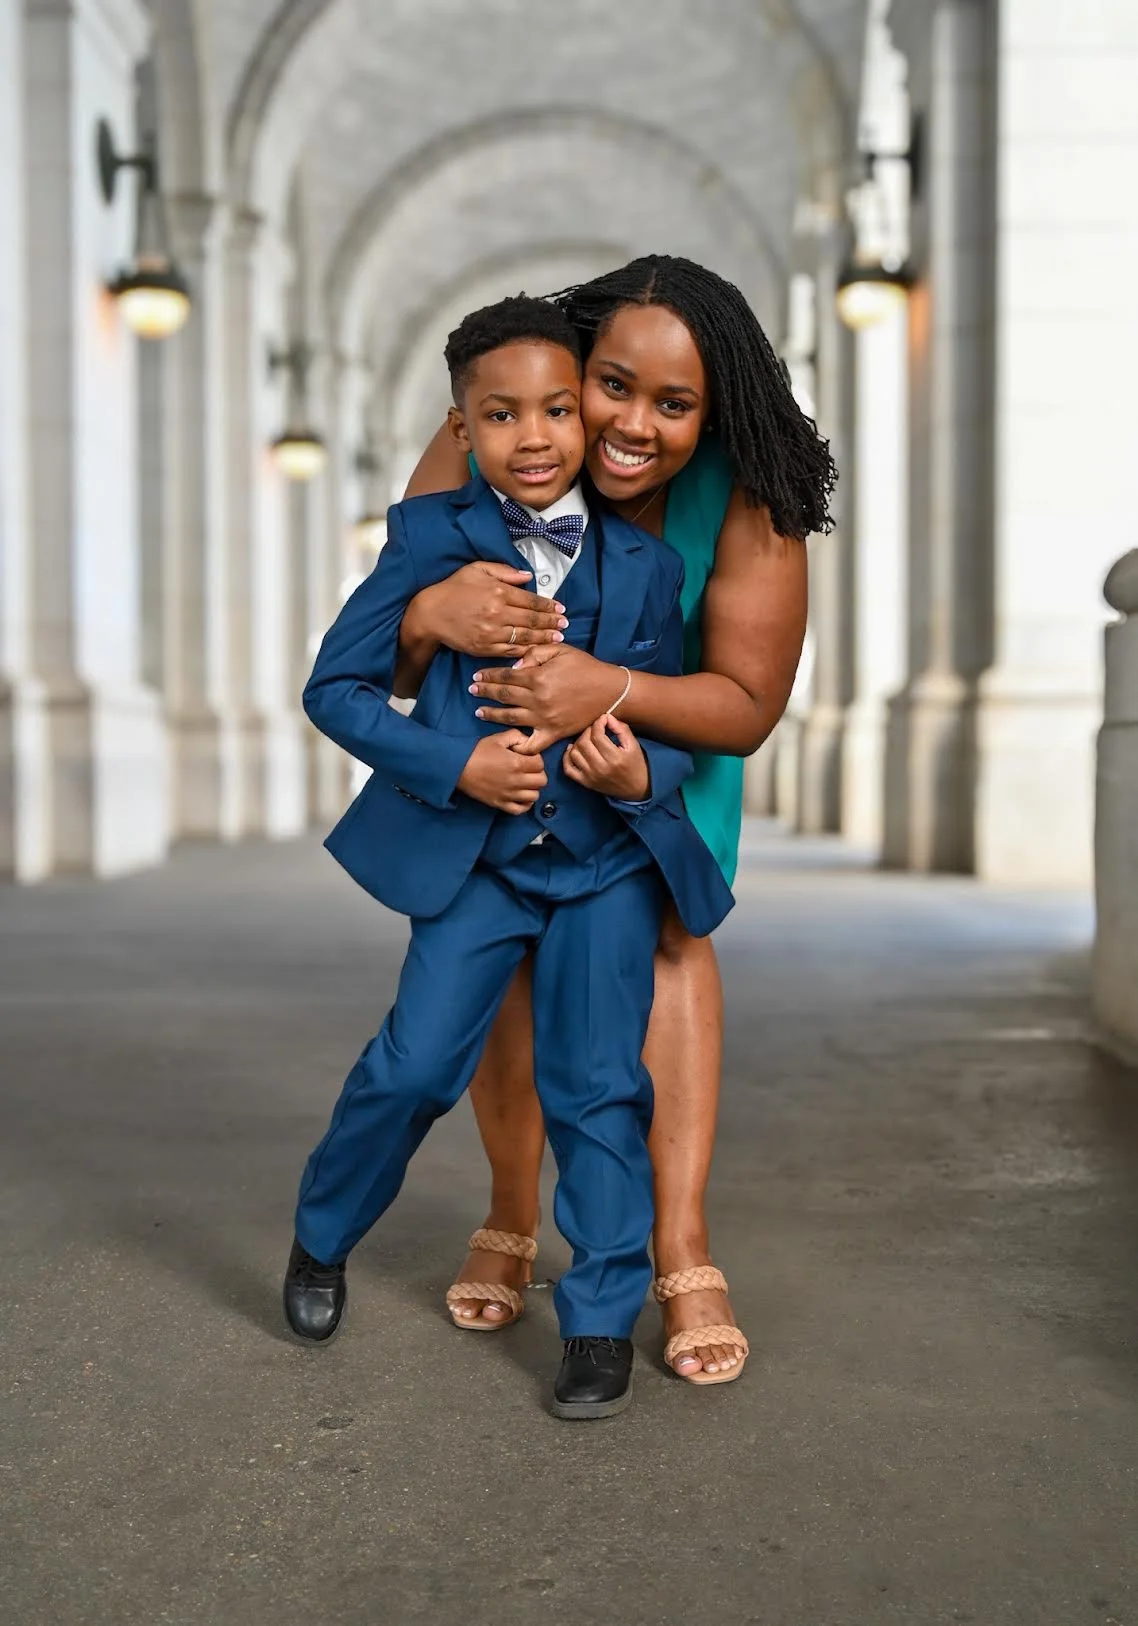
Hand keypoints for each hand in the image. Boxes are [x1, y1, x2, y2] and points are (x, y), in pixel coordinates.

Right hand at [410, 563, 566, 658]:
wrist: (430, 613)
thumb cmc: (454, 588)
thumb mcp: (477, 569)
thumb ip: (504, 571)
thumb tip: (527, 576)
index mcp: (498, 592)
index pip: (531, 601)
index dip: (548, 606)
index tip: (560, 609)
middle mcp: (497, 613)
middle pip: (532, 620)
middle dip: (551, 623)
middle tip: (565, 624)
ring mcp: (491, 633)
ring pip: (524, 637)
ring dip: (543, 638)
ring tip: (557, 638)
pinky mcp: (484, 647)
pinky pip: (510, 650)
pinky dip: (525, 651)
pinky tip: (536, 649)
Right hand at [457, 730, 546, 812]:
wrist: (457, 768)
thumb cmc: (476, 752)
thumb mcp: (497, 738)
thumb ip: (516, 736)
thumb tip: (528, 742)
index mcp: (517, 763)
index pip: (540, 763)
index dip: (536, 758)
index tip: (528, 757)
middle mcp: (516, 781)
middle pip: (541, 781)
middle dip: (537, 773)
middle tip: (528, 769)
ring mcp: (509, 794)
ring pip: (534, 796)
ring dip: (532, 788)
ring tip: (524, 782)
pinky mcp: (500, 804)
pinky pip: (521, 810)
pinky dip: (524, 804)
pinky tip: (520, 795)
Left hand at [471, 644, 628, 748]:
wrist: (609, 691)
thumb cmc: (586, 668)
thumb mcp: (560, 651)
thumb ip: (534, 654)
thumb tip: (514, 667)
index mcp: (538, 678)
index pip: (505, 677)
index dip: (488, 676)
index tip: (477, 677)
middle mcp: (538, 700)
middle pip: (503, 697)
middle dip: (484, 693)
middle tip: (472, 691)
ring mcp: (544, 719)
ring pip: (510, 719)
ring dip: (491, 715)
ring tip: (479, 712)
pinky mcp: (553, 733)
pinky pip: (531, 744)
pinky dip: (518, 745)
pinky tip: (508, 740)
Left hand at [563, 716, 649, 800]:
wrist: (636, 789)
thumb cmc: (635, 764)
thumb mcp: (633, 745)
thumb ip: (621, 729)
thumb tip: (606, 717)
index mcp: (615, 758)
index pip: (598, 735)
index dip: (598, 723)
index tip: (603, 720)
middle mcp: (601, 768)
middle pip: (584, 743)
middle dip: (588, 731)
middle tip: (595, 729)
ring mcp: (591, 777)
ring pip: (574, 753)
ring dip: (578, 742)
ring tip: (588, 739)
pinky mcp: (585, 782)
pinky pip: (568, 769)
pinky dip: (567, 757)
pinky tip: (573, 750)